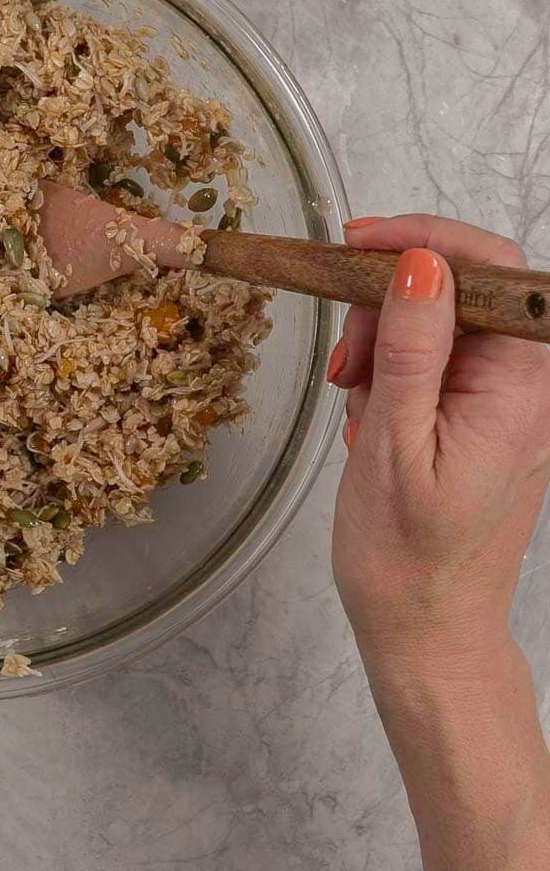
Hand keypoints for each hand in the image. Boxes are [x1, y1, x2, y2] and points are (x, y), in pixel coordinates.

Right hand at [329, 214, 549, 669]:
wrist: (422, 630)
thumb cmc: (408, 558)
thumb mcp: (394, 445)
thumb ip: (413, 351)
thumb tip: (421, 264)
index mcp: (520, 388)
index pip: (491, 269)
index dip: (424, 240)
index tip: (355, 246)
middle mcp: (522, 385)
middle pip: (455, 290)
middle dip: (387, 309)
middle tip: (347, 365)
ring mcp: (498, 400)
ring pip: (431, 324)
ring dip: (380, 348)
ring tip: (356, 404)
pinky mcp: (473, 415)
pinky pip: (426, 363)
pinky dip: (385, 377)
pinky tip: (368, 420)